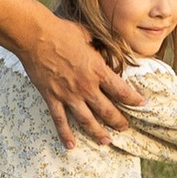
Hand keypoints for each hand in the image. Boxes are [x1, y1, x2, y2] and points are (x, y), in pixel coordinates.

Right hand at [17, 11, 143, 148]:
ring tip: (106, 141)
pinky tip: (71, 146)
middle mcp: (86, 86)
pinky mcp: (52, 98)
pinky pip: (60, 121)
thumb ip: (100, 45)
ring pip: (86, 120)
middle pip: (107, 110)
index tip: (141, 104)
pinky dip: (65, 134)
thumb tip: (108, 46)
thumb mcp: (88, 35)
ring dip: (98, 133)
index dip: (133, 99)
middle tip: (124, 127)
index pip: (121, 90)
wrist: (35, 36)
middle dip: (118, 121)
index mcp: (97, 70)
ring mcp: (68, 95)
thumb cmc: (62, 31)